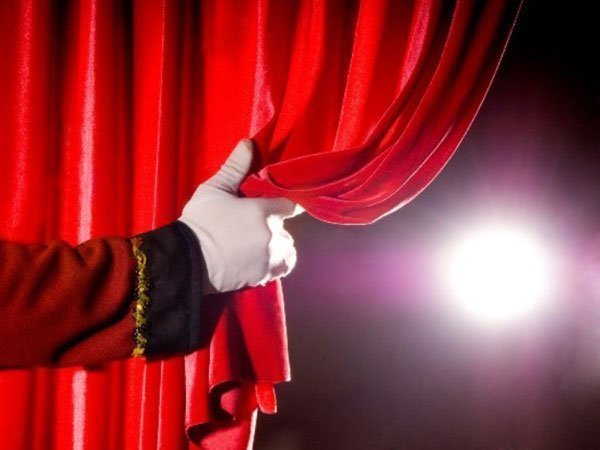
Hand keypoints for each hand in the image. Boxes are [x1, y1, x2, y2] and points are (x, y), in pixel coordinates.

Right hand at [179, 139, 301, 293]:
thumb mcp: (214, 189)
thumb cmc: (200, 222)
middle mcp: (273, 235)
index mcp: (263, 211)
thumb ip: (235, 167)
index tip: (273, 205)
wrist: (186, 261)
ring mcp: (270, 257)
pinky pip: (282, 267)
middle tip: (252, 227)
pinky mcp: (265, 276)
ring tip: (256, 244)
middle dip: (274, 226)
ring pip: (287, 248)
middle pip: (285, 228)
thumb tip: (249, 142)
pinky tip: (259, 258)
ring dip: (277, 246)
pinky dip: (276, 263)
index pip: (289, 205)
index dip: (282, 204)